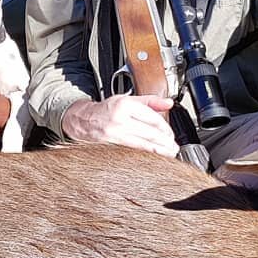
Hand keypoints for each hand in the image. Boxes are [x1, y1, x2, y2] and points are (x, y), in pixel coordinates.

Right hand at [61, 95, 178, 157]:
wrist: (83, 120)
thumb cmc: (107, 110)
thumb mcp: (128, 99)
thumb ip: (150, 101)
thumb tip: (168, 103)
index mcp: (125, 105)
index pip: (151, 118)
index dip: (165, 128)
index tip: (170, 135)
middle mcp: (119, 119)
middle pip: (148, 133)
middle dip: (165, 142)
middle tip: (174, 147)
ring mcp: (113, 134)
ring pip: (141, 145)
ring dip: (158, 151)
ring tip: (168, 154)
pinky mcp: (110, 147)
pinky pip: (132, 152)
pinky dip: (144, 156)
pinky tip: (152, 158)